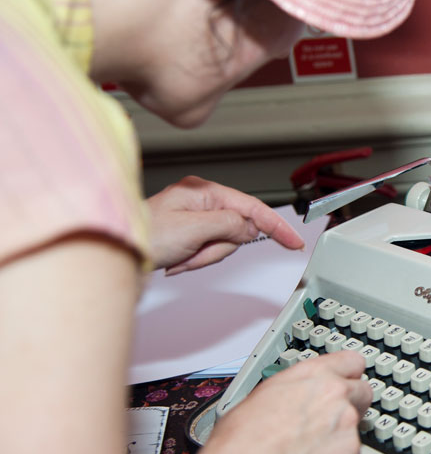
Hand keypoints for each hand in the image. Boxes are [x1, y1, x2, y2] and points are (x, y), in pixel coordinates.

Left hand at [146, 176, 304, 273]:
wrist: (113, 252)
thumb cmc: (143, 235)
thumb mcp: (193, 229)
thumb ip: (229, 224)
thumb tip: (250, 228)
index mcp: (204, 192)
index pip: (252, 207)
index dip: (276, 225)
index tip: (293, 240)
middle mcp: (201, 202)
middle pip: (237, 230)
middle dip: (218, 248)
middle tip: (195, 252)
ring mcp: (195, 219)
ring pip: (223, 244)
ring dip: (203, 257)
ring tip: (181, 257)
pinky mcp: (189, 235)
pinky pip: (208, 252)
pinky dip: (195, 260)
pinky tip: (177, 260)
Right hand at [210, 351, 372, 453]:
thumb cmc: (246, 431)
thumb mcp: (266, 390)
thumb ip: (294, 388)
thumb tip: (292, 397)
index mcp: (316, 372)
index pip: (353, 361)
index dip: (349, 375)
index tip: (346, 382)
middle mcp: (337, 391)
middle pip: (364, 391)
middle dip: (353, 404)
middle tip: (331, 419)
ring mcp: (348, 419)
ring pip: (360, 425)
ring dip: (343, 433)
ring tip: (315, 446)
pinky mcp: (352, 449)